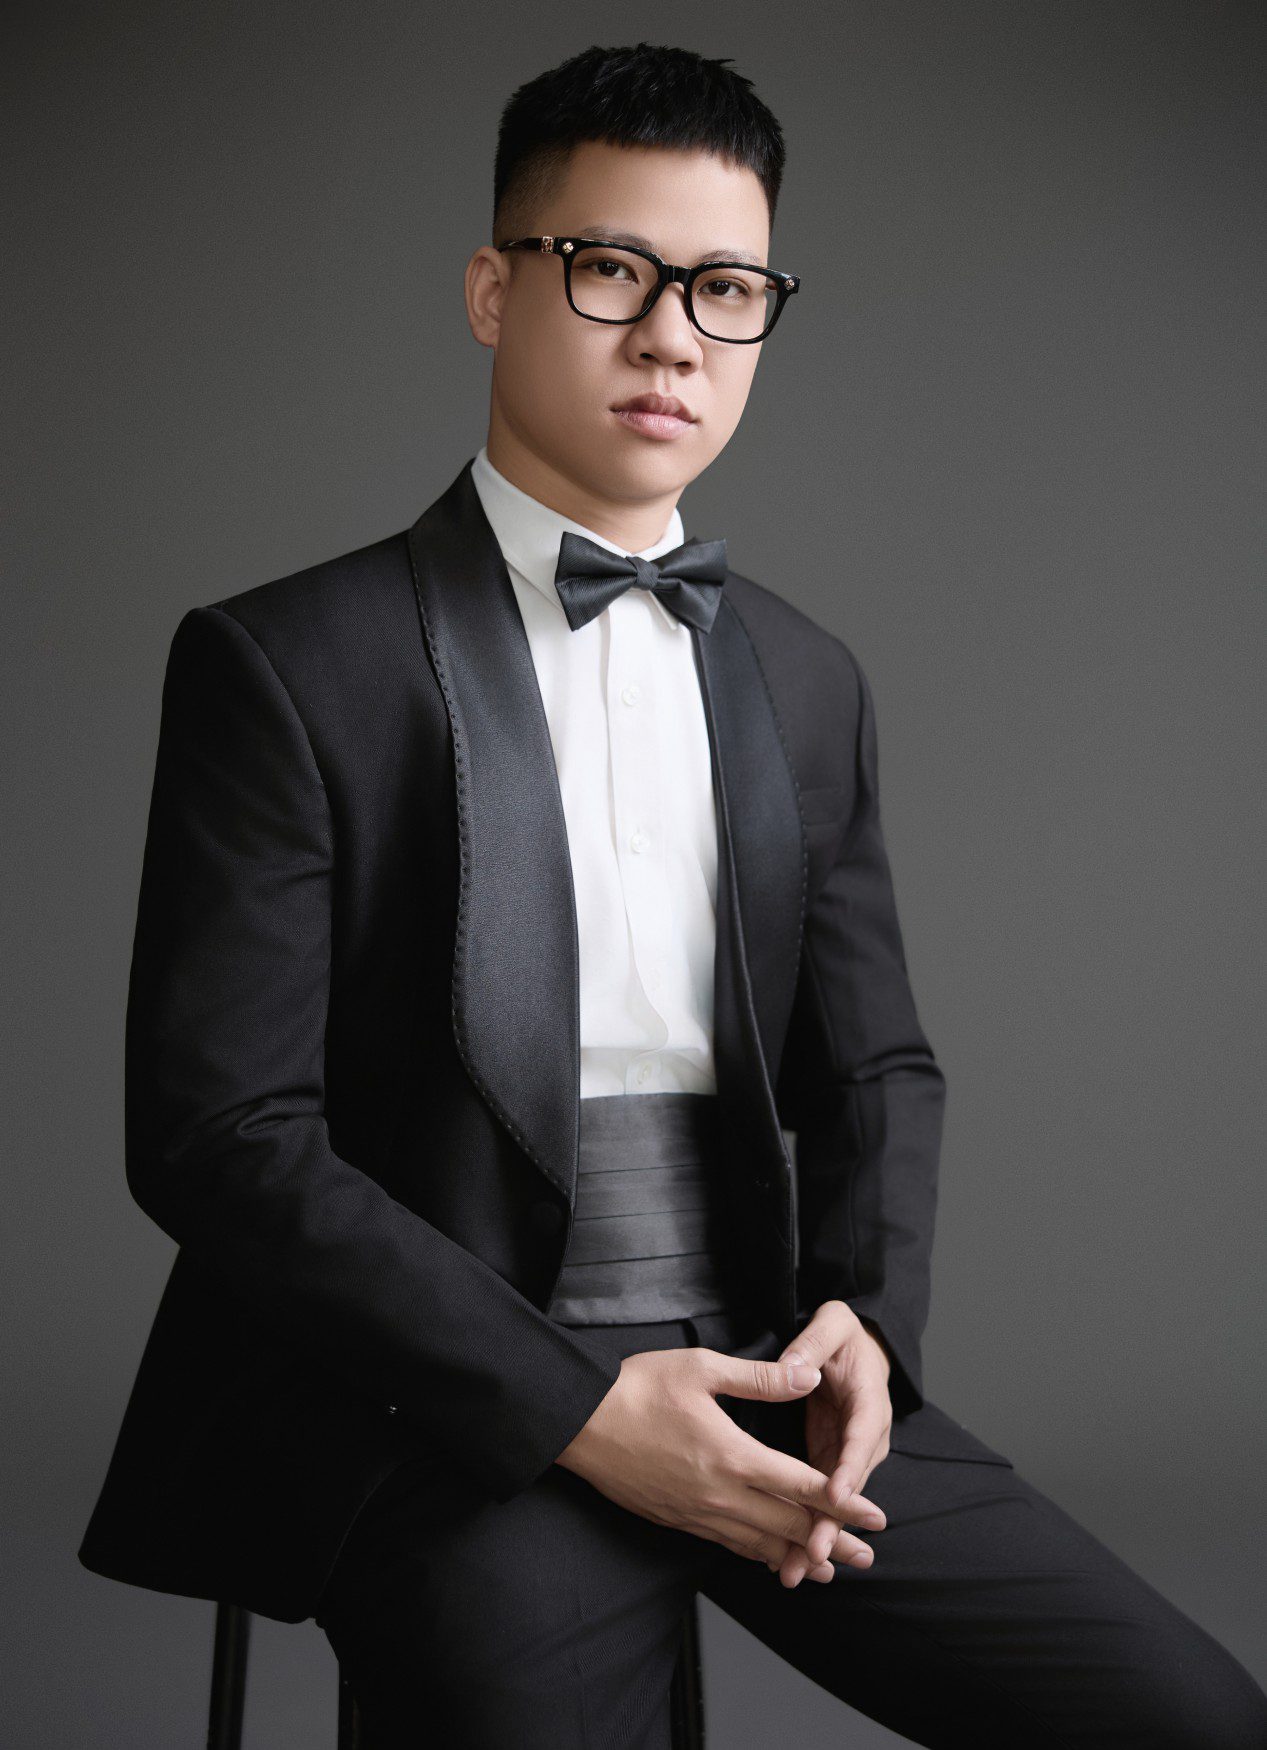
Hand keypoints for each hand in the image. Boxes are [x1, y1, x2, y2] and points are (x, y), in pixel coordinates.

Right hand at [555, 1345, 881, 1579]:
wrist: (580, 1424)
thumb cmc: (638, 1388)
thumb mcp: (702, 1369)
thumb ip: (760, 1379)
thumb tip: (808, 1377)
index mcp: (733, 1455)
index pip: (801, 1485)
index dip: (842, 1502)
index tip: (875, 1515)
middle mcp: (720, 1494)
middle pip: (788, 1526)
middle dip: (832, 1541)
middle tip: (869, 1556)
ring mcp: (698, 1513)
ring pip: (760, 1544)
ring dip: (799, 1556)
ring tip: (831, 1570)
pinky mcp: (678, 1519)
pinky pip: (729, 1545)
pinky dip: (759, 1555)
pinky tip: (772, 1558)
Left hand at [768, 1301, 892, 1586]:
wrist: (857, 1347)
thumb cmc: (843, 1334)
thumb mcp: (832, 1325)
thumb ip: (814, 1344)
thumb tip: (796, 1367)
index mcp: (869, 1403)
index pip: (861, 1439)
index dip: (850, 1469)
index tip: (834, 1494)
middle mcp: (865, 1438)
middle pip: (850, 1485)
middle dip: (832, 1522)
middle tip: (811, 1553)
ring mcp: (849, 1454)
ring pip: (836, 1502)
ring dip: (817, 1536)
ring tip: (795, 1569)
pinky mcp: (831, 1463)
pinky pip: (821, 1500)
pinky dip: (806, 1527)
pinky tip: (787, 1556)